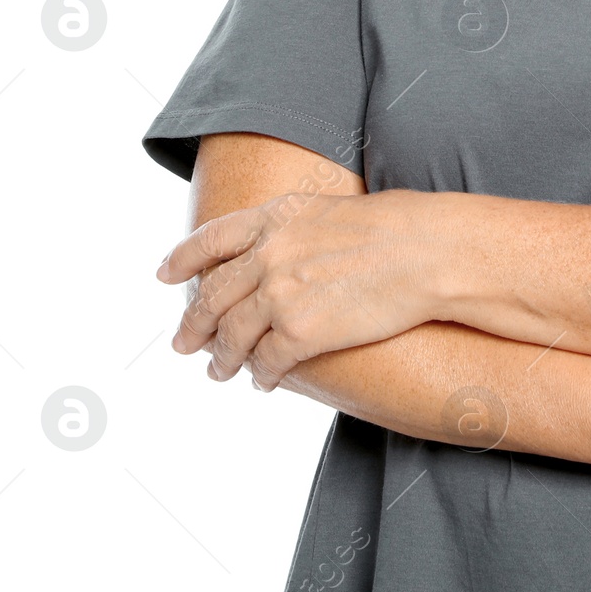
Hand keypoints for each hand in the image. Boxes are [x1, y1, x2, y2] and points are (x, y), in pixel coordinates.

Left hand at [156, 189, 437, 388]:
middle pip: (212, 295)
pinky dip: (260, 376)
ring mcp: (279, 295)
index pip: (212, 238)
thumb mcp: (331, 210)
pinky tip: (262, 381)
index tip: (164, 274)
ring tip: (218, 372)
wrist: (426, 252)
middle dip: (193, 323)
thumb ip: (292, 230)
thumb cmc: (396, 228)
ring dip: (221, 358)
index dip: (183, 257)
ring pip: (231, 336)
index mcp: (276, 216)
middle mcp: (268, 254)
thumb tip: (273, 256)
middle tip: (182, 342)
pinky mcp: (298, 334)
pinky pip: (265, 363)